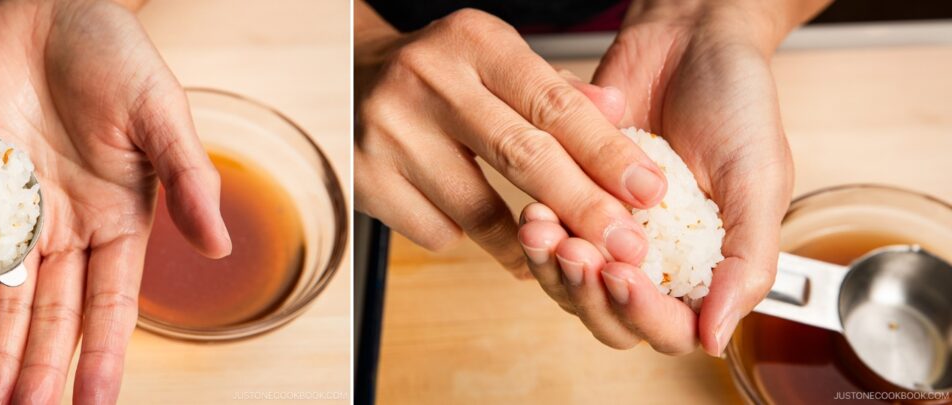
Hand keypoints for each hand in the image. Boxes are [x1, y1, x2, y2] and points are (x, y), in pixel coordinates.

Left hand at [0, 0, 230, 401]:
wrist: (49, 5)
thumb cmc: (115, 52)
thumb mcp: (163, 115)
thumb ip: (189, 180)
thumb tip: (219, 246)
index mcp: (121, 218)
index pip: (112, 303)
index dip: (104, 355)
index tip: (95, 403)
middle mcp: (70, 226)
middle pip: (55, 314)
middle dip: (42, 369)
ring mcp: (20, 211)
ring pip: (10, 298)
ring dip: (2, 352)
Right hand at [354, 6, 664, 277]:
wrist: (344, 75)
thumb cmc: (438, 73)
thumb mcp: (494, 60)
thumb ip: (555, 89)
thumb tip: (620, 116)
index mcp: (473, 42)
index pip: (553, 103)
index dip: (606, 152)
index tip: (648, 191)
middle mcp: (427, 79)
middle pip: (523, 156)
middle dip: (583, 207)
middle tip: (626, 246)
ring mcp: (389, 131)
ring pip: (478, 208)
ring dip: (526, 241)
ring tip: (552, 252)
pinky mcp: (364, 177)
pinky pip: (436, 230)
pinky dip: (463, 236)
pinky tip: (467, 224)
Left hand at [520, 0, 813, 355]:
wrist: (690, 39)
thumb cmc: (737, 103)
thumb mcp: (759, 181)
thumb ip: (747, 263)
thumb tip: (715, 339)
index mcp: (705, 268)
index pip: (669, 328)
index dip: (643, 315)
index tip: (623, 275)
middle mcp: (654, 259)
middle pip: (609, 318)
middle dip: (586, 293)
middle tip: (574, 252)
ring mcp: (609, 234)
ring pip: (568, 285)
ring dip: (552, 267)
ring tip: (543, 228)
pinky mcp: (572, 201)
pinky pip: (546, 238)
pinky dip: (538, 232)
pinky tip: (536, 208)